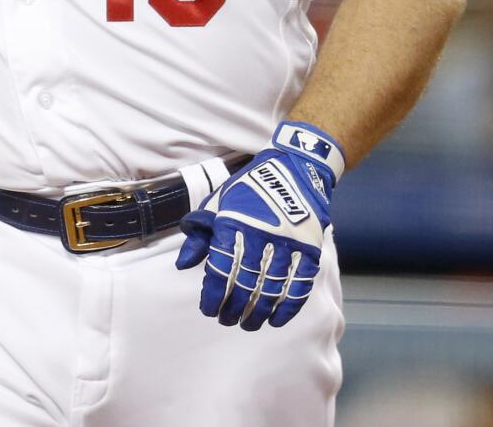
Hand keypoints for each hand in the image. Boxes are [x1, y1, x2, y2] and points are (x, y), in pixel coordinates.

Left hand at [174, 122, 343, 330]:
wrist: (295, 167)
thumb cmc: (250, 188)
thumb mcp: (219, 202)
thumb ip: (200, 233)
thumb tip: (182, 264)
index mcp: (234, 221)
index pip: (221, 268)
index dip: (213, 294)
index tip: (208, 310)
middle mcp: (261, 233)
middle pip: (245, 283)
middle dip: (234, 308)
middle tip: (228, 320)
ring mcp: (288, 241)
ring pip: (271, 288)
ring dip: (259, 311)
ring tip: (249, 324)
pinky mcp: (310, 247)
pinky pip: (300, 284)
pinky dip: (288, 305)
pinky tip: (277, 319)